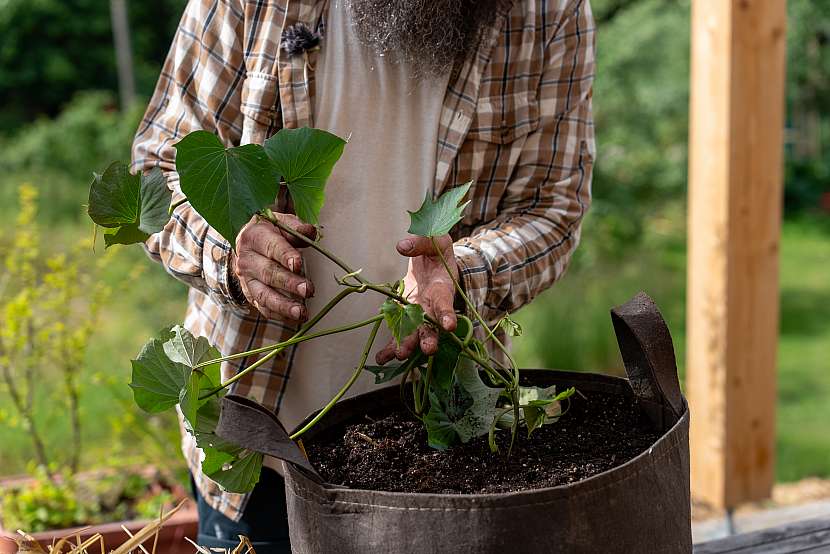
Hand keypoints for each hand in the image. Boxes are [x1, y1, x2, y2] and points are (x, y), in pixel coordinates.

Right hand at [232, 212, 315, 321]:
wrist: (247, 242)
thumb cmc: (270, 232)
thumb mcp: (281, 223)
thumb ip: (296, 228)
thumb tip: (310, 231)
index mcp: (254, 237)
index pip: (271, 247)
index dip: (285, 256)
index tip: (298, 264)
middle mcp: (247, 259)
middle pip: (268, 273)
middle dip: (289, 283)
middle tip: (308, 290)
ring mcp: (246, 279)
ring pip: (263, 294)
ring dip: (283, 306)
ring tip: (301, 313)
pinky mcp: (250, 293)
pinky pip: (262, 306)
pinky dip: (277, 314)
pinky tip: (294, 319)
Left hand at [375, 234, 457, 364]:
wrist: (433, 262)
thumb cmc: (438, 251)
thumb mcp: (435, 240)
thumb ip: (421, 242)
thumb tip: (401, 246)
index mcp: (443, 288)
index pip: (446, 302)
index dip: (447, 314)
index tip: (449, 326)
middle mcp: (432, 306)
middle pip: (432, 326)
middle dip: (430, 337)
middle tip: (428, 349)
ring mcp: (418, 314)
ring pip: (414, 334)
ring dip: (408, 345)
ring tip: (400, 355)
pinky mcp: (405, 317)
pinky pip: (398, 334)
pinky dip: (390, 348)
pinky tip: (382, 359)